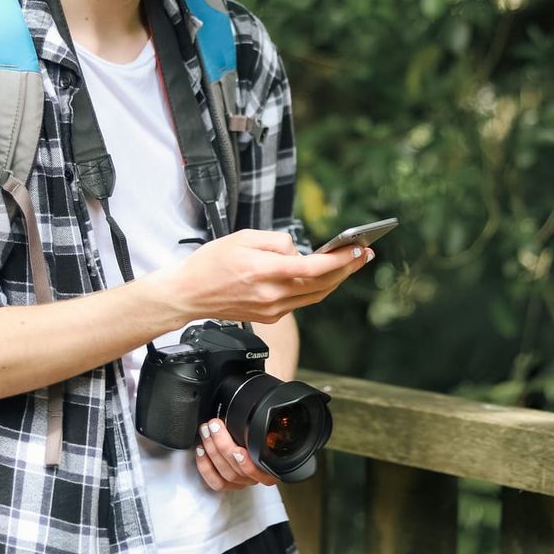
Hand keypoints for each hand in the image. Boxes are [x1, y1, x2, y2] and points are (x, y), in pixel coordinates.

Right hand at [168, 228, 373, 323]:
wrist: (188, 294)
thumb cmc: (211, 263)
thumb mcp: (242, 237)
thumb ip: (276, 241)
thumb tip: (298, 250)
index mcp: (264, 273)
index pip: (312, 269)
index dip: (340, 260)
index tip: (357, 249)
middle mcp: (271, 295)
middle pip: (321, 285)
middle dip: (347, 269)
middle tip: (365, 254)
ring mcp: (272, 310)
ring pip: (315, 296)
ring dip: (337, 280)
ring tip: (352, 264)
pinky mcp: (270, 316)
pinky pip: (301, 302)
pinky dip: (317, 288)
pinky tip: (325, 276)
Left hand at [195, 417, 276, 490]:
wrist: (257, 439)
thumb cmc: (261, 431)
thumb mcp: (266, 422)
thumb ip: (266, 417)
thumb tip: (260, 396)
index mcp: (272, 463)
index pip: (262, 468)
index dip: (247, 463)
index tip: (238, 450)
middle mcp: (258, 475)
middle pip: (239, 470)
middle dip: (222, 446)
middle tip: (214, 426)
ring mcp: (243, 481)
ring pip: (227, 474)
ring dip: (212, 452)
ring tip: (206, 433)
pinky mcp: (230, 484)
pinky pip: (217, 482)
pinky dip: (206, 467)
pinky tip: (201, 452)